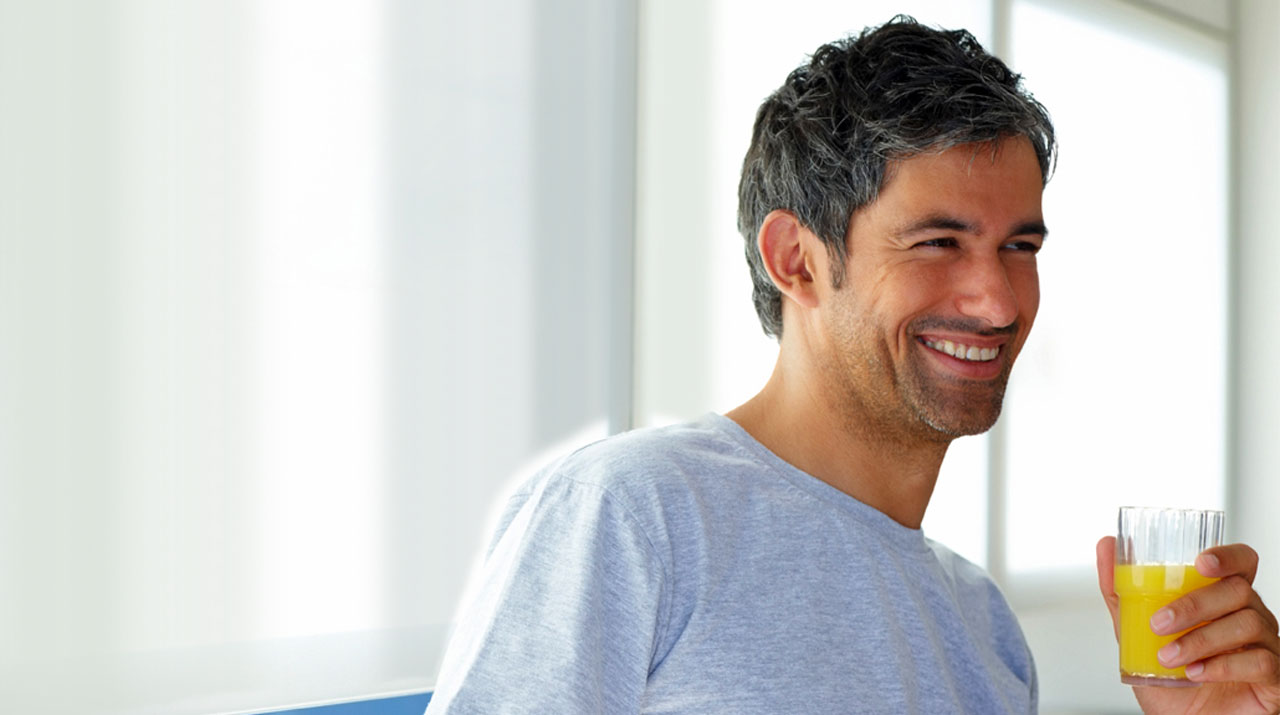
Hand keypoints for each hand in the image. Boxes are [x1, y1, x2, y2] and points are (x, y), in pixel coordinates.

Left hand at [1096, 537, 1279, 713]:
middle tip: (1158, 623)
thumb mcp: (1135, 635)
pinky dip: (1223, 666)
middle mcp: (1251, 618)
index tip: (1200, 563)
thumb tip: (1106, 546)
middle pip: (1239, 590)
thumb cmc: (1168, 682)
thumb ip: (1121, 593)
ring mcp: (1267, 647)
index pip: (1242, 563)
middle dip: (1194, 604)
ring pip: (1248, 624)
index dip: (1228, 556)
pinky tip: (1196, 674)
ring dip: (1200, 639)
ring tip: (1168, 657)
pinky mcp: (1275, 679)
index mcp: (1223, 601)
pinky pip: (1262, 662)